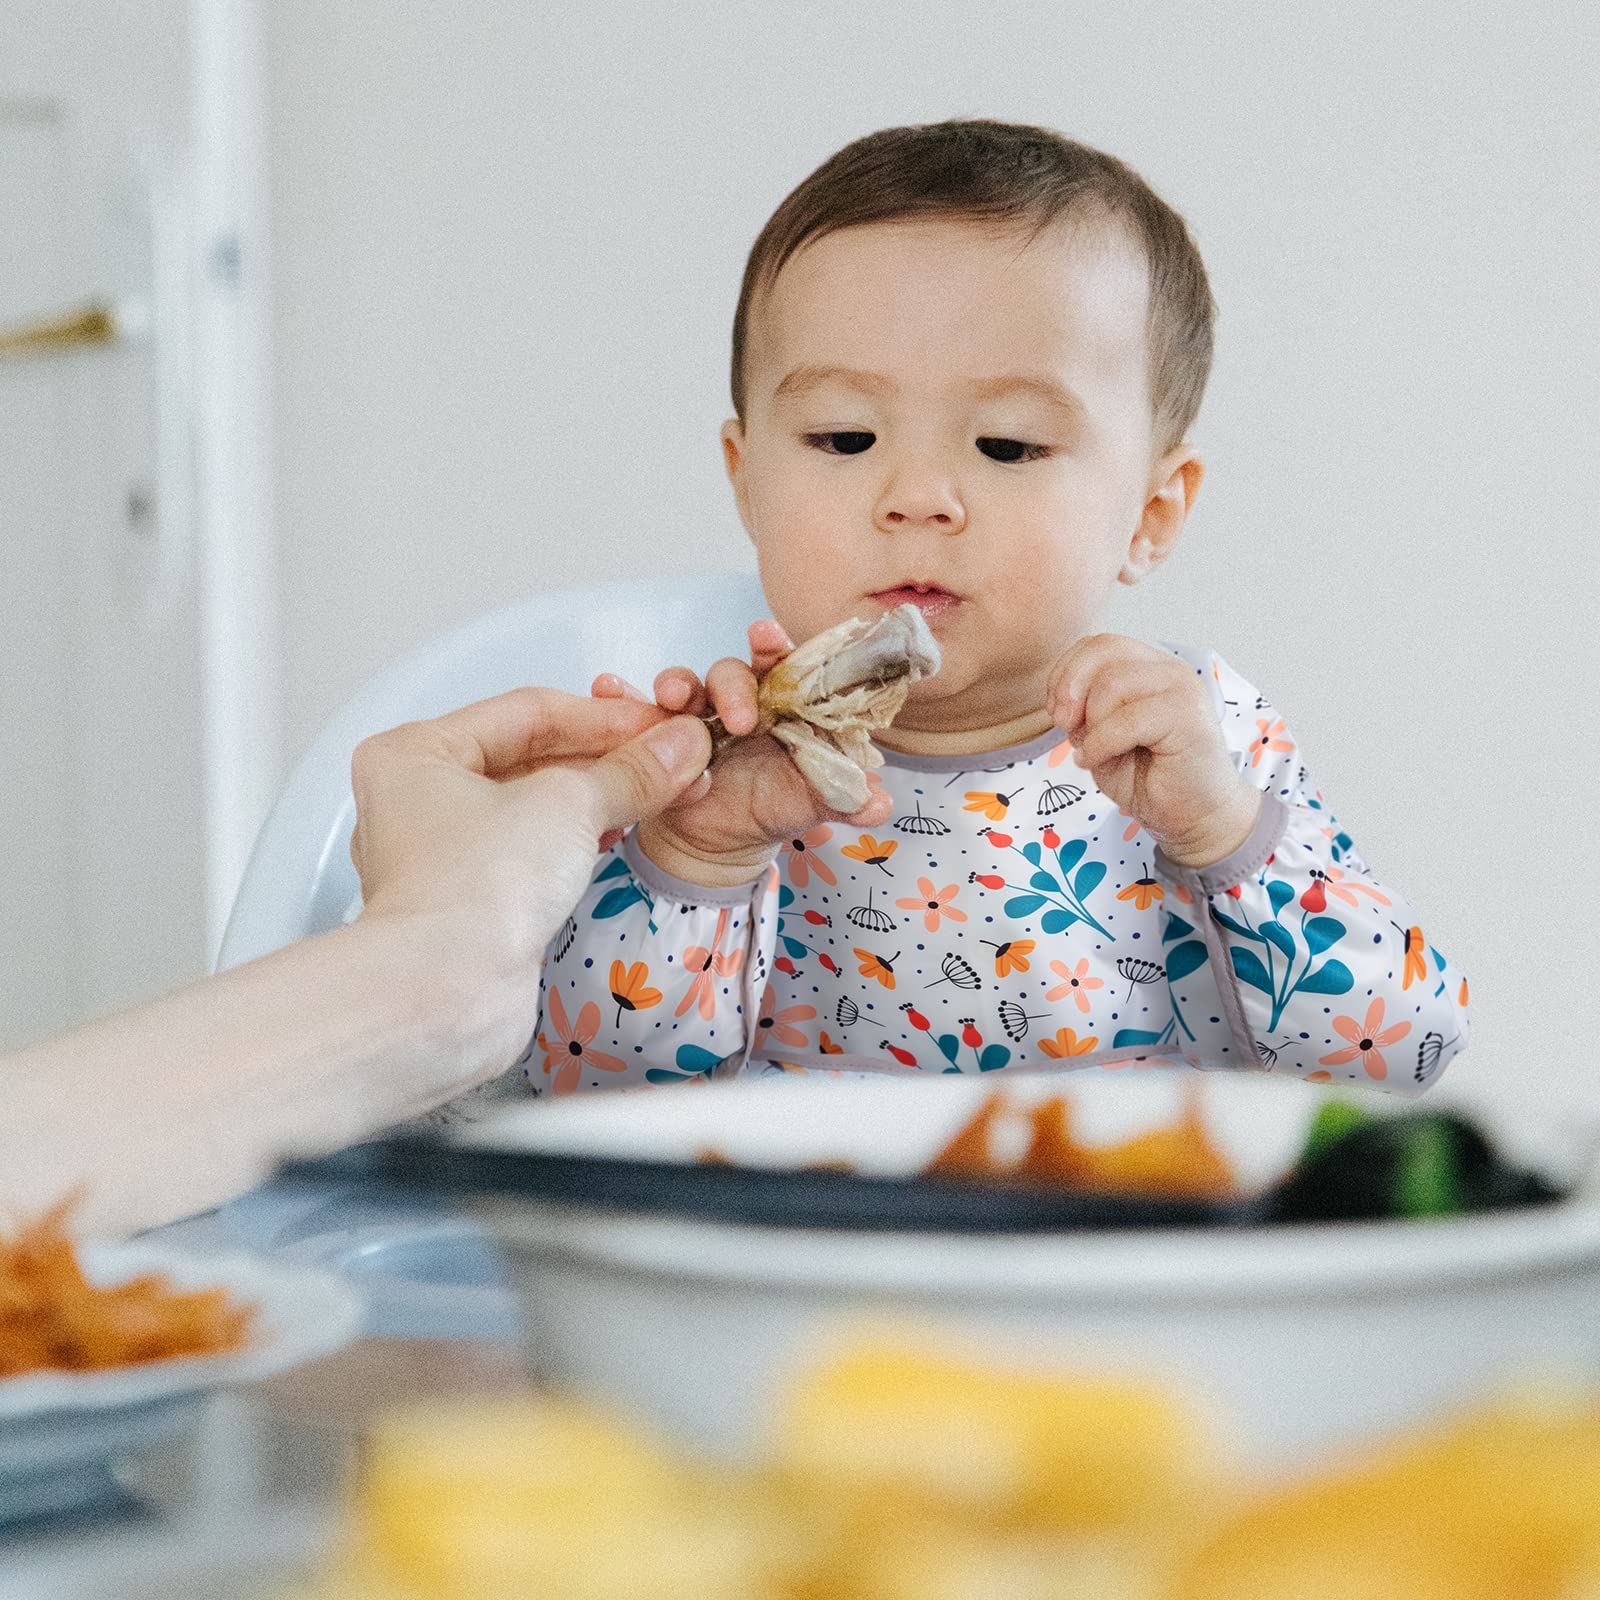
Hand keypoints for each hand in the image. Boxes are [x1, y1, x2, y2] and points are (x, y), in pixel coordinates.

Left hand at [349, 687, 711, 961]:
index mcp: (416, 753)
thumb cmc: (475, 887)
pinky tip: (623, 834)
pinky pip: (533, 854)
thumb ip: (630, 770)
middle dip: (607, 759)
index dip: (605, 716)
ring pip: (534, 808)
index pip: (528, 712)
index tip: (661, 726)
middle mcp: (418, 801)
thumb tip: (678, 745)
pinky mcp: (471, 904)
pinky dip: (579, 841)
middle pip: (530, 758)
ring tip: (661, 792)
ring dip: (600, 799)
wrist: (449, 993)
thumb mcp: (568, 804)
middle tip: (670, 759)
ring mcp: (443, 857)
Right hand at [592, 619, 892, 886]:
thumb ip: (847, 799)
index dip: (777, 646)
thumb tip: (880, 805)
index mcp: (783, 704)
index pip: (784, 664)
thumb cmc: (774, 806)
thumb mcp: (812, 805)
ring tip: (670, 697)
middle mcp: (737, 699)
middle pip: (732, 671)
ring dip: (675, 682)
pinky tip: (607, 687)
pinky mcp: (657, 733)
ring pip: (683, 684)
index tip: (770, 638)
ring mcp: (694, 714)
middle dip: (732, 682)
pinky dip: (619, 695)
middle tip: (740, 715)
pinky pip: (634, 708)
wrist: (722, 843)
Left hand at [1046, 634, 1260, 868]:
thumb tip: (1063, 699)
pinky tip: (1096, 761)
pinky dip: (1100, 743)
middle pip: (1103, 651)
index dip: (1065, 672)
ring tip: (1093, 751)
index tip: (1056, 712)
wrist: (1193, 816)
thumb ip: (1084, 708)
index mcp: (1149, 667)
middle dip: (1070, 689)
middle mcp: (1169, 669)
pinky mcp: (1188, 717)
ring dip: (1090, 723)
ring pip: (1113, 683)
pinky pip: (1127, 719)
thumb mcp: (1100, 735)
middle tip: (1066, 727)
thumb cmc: (1148, 777)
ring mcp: (1182, 689)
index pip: (1098, 643)